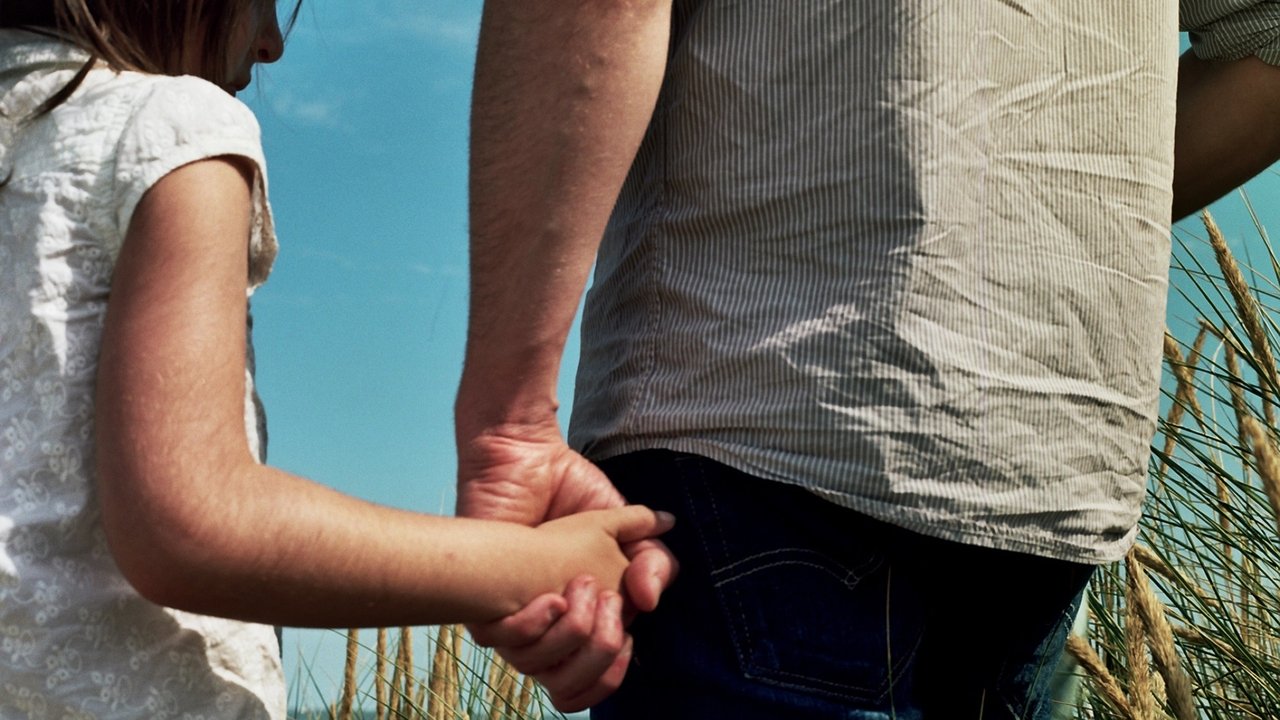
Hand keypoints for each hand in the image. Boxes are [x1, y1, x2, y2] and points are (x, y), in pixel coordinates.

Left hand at [457, 426, 677, 706]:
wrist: (525, 460)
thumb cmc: (571, 491)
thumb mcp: (624, 528)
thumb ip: (652, 561)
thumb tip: (651, 599)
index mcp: (582, 617)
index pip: (596, 678)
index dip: (615, 665)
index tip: (628, 622)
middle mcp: (546, 628)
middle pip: (570, 683)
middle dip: (598, 648)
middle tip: (606, 599)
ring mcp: (514, 620)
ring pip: (537, 668)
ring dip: (571, 632)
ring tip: (579, 586)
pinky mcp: (482, 606)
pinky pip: (504, 642)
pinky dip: (533, 625)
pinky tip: (550, 597)